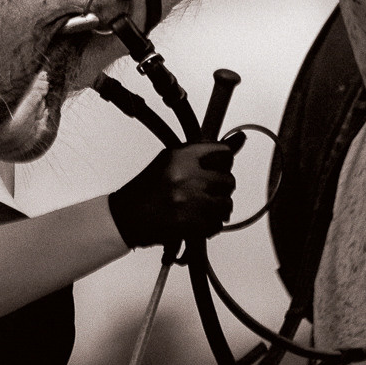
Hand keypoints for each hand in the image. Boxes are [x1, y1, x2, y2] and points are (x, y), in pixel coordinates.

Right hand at [105, 140, 236, 248]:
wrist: (126, 217)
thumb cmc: (144, 190)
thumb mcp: (168, 162)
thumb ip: (200, 154)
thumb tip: (239, 140)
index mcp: (181, 157)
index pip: (223, 152)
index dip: (224, 161)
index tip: (221, 166)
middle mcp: (188, 177)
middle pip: (228, 180)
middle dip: (220, 188)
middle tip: (206, 192)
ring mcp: (192, 202)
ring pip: (226, 204)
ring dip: (217, 208)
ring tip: (199, 208)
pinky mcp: (194, 224)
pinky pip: (218, 224)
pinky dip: (209, 225)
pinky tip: (194, 220)